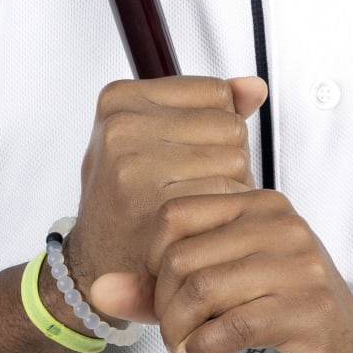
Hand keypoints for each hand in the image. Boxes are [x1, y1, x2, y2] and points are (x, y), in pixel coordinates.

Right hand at [65, 75, 265, 322]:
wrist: (96, 266)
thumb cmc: (129, 198)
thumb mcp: (152, 138)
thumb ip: (207, 108)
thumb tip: (256, 86)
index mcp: (119, 99)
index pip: (216, 92)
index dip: (216, 127)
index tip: (186, 153)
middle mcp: (122, 126)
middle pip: (230, 125)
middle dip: (227, 157)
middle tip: (192, 185)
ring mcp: (135, 165)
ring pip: (235, 159)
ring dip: (230, 186)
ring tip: (196, 204)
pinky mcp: (158, 205)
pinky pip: (227, 194)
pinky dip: (227, 213)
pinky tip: (202, 224)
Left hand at [140, 187, 352, 352]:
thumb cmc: (281, 326)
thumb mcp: (215, 299)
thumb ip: (157, 290)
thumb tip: (99, 289)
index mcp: (258, 205)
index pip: (174, 215)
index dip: (151, 264)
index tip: (163, 298)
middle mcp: (281, 224)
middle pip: (182, 257)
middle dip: (163, 308)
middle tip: (173, 338)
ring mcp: (299, 263)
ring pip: (203, 290)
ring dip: (180, 333)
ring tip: (185, 351)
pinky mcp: (307, 307)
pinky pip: (233, 325)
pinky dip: (204, 350)